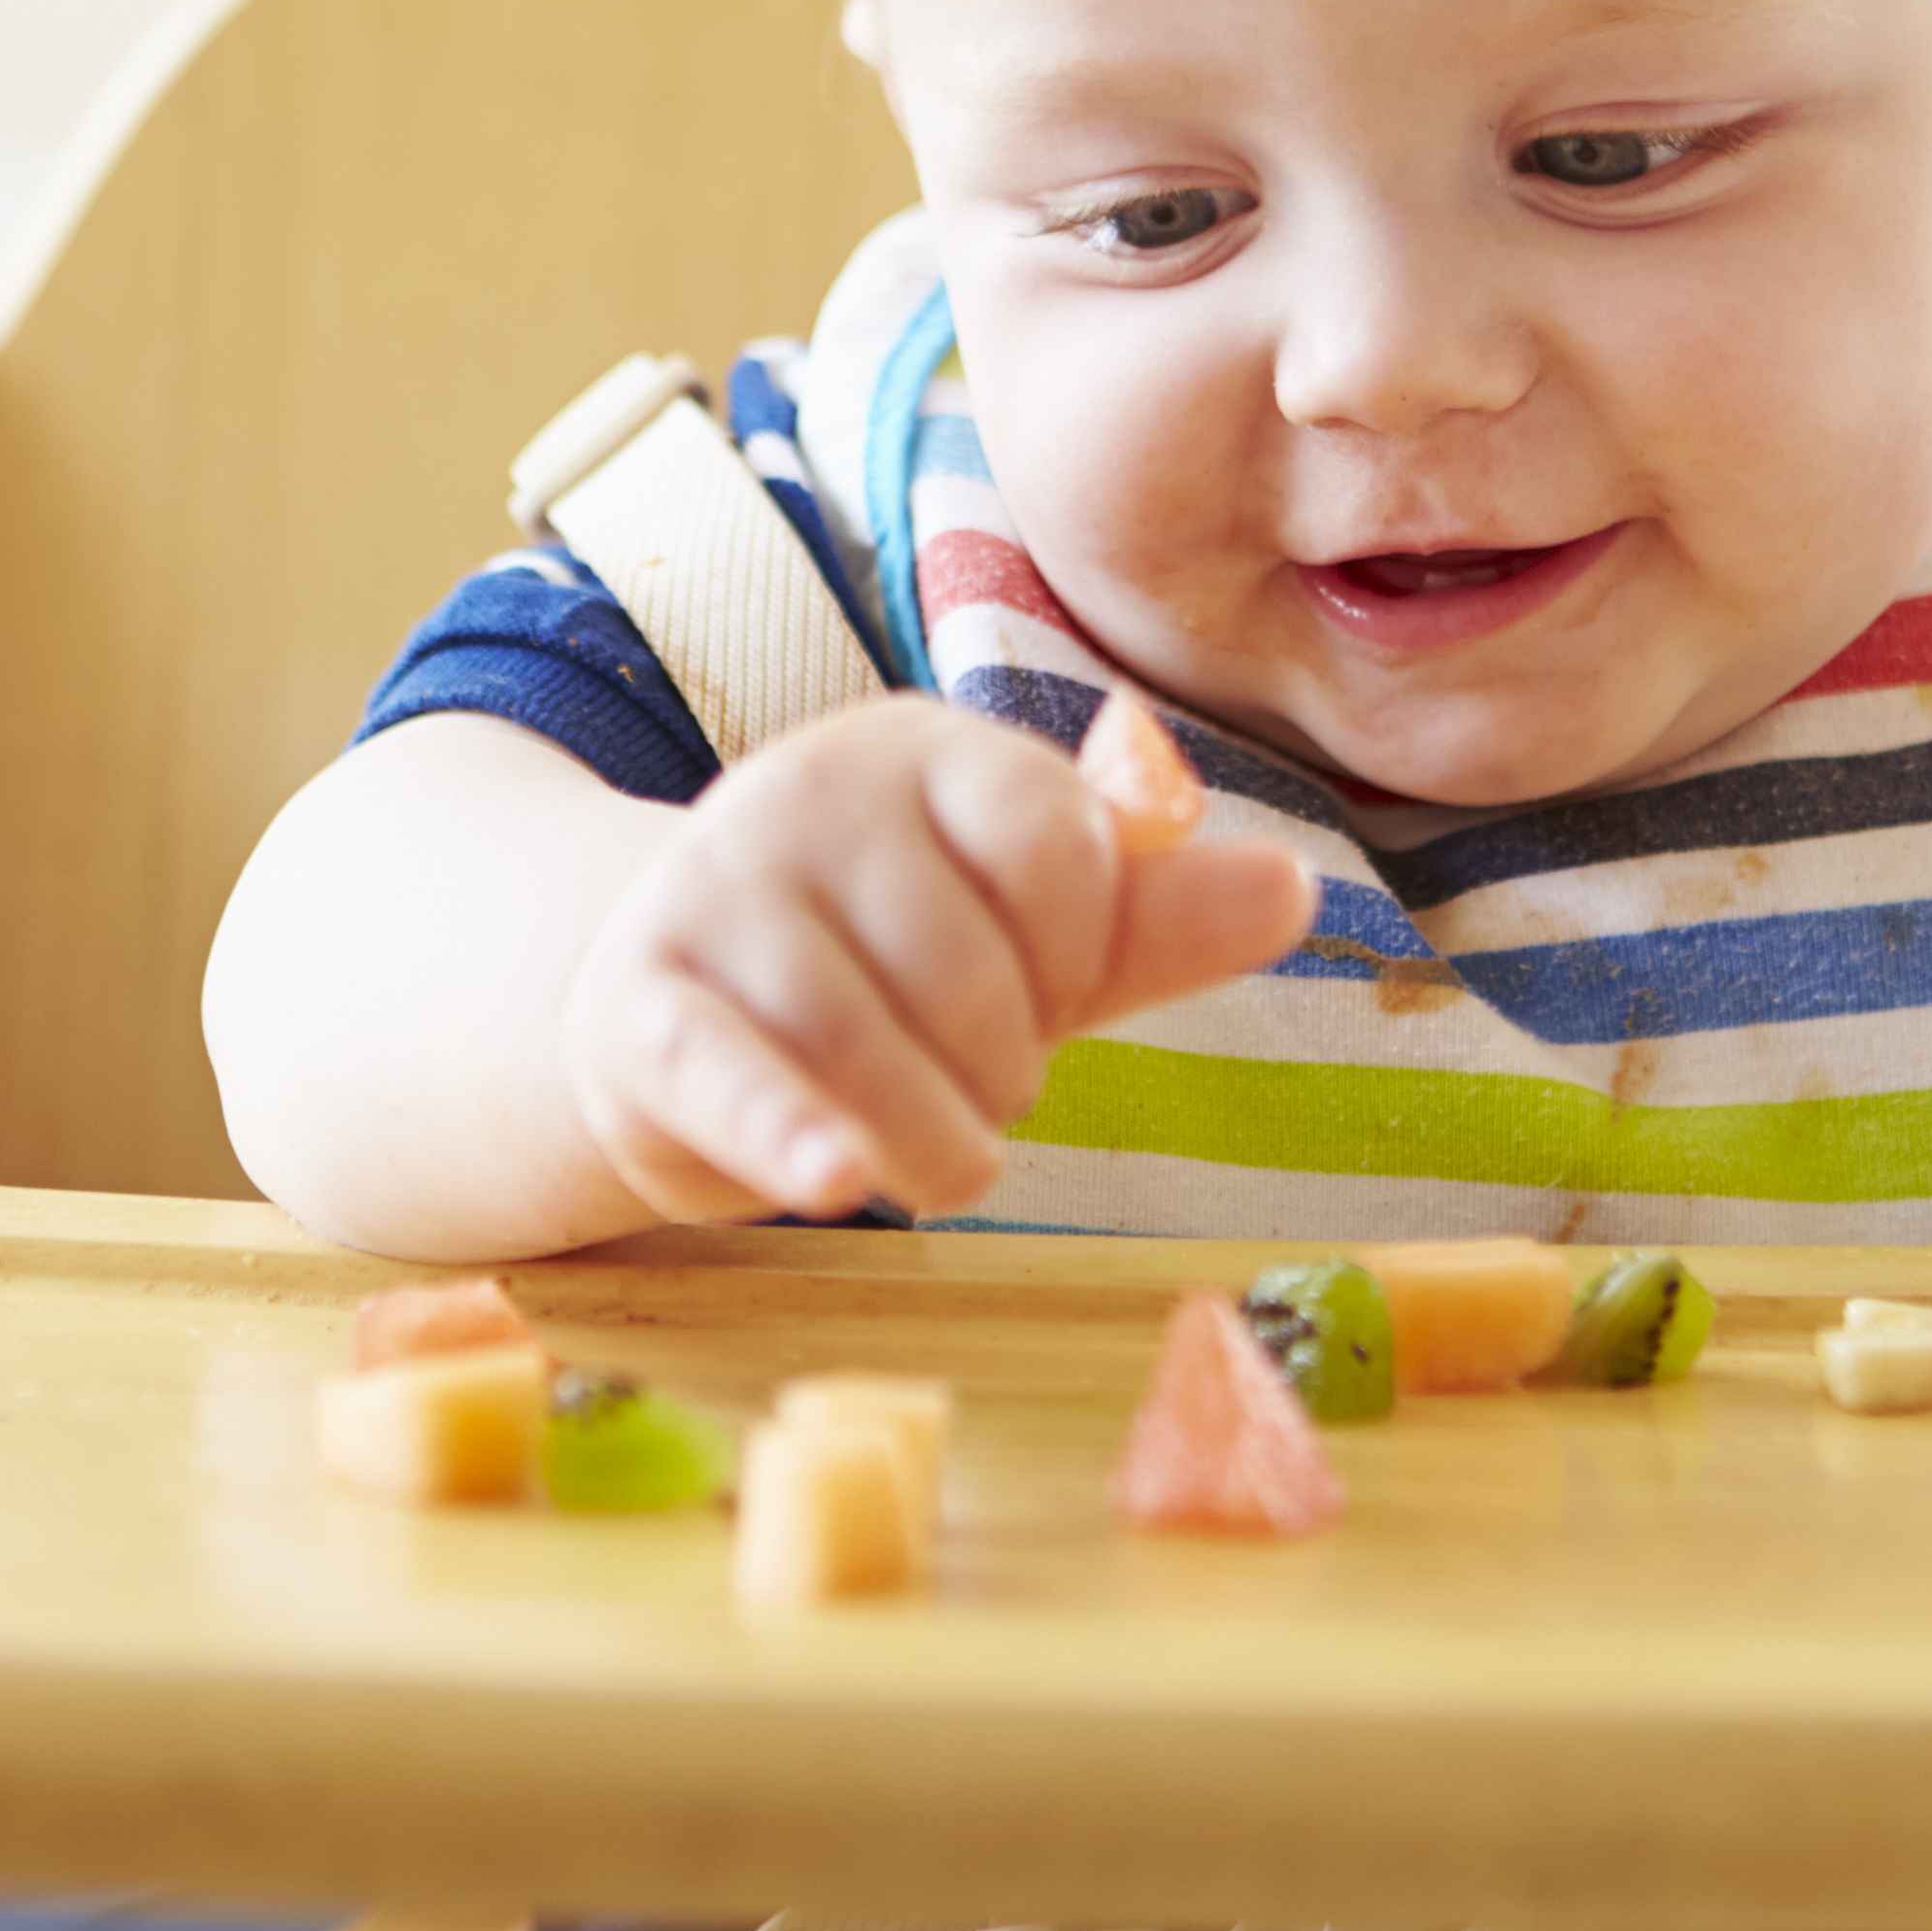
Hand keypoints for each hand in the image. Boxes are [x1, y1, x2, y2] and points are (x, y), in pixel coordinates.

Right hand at [559, 694, 1318, 1224]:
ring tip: (933, 1158)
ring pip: (860, 1036)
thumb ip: (1152, 917)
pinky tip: (837, 1180)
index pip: (1057, 848)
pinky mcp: (638, 1004)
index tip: (1046, 989)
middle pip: (966, 962)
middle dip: (1000, 1063)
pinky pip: (725, 1071)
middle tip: (969, 1082)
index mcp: (922, 749)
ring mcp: (710, 892)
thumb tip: (1293, 888)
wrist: (673, 1017)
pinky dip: (788, 1133)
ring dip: (928, 1138)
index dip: (1077, 955)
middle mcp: (805, 793)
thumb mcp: (1033, 939)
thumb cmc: (888, 975)